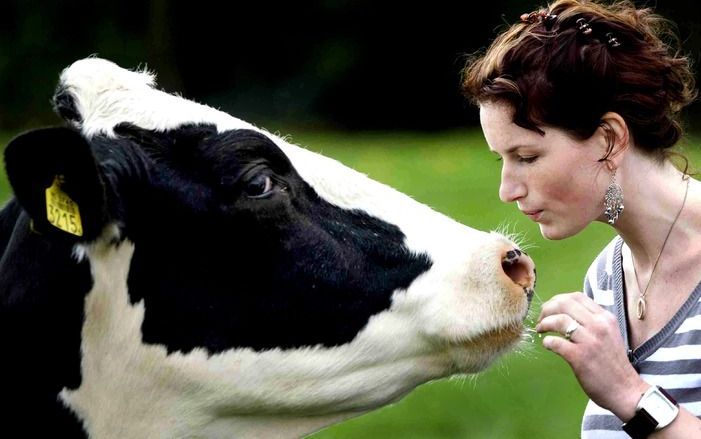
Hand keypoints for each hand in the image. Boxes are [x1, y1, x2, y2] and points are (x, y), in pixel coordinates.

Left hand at [536, 292, 648, 420]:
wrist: (625, 389)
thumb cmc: (613, 363)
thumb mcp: (610, 334)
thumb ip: (593, 321)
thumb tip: (567, 312)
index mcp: (605, 318)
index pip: (576, 297)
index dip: (558, 300)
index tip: (550, 309)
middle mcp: (599, 325)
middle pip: (564, 304)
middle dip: (547, 309)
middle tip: (541, 320)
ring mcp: (590, 341)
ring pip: (558, 320)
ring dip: (544, 323)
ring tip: (540, 330)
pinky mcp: (580, 357)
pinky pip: (556, 342)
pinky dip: (547, 342)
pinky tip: (547, 345)